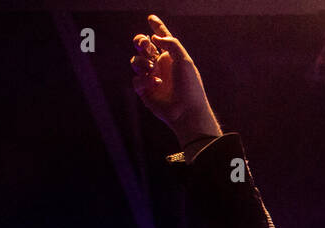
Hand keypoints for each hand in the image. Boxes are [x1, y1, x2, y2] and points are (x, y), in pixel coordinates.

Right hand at [130, 14, 220, 143]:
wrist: (186, 112)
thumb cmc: (190, 87)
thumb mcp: (184, 60)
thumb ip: (171, 43)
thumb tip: (155, 37)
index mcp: (172, 57)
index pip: (162, 38)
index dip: (157, 27)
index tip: (151, 18)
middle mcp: (161, 66)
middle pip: (142, 46)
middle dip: (139, 42)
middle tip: (146, 46)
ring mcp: (152, 78)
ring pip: (135, 62)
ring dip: (141, 63)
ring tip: (151, 69)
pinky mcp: (145, 91)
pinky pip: (136, 80)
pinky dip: (143, 80)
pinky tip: (155, 84)